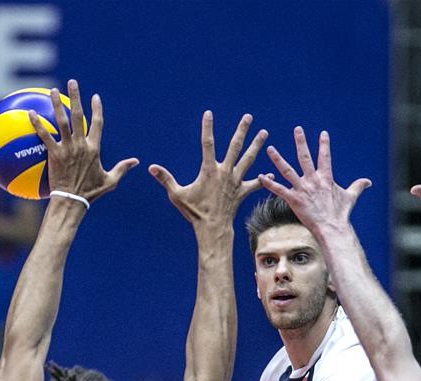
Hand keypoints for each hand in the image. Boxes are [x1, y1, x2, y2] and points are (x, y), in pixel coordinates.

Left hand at [29, 80, 137, 203]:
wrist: (73, 200)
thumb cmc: (91, 193)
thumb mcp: (110, 181)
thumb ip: (122, 168)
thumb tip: (136, 161)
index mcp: (95, 148)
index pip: (97, 123)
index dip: (96, 108)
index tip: (95, 96)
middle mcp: (81, 145)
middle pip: (78, 116)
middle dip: (76, 97)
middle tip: (72, 82)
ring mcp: (67, 148)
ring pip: (61, 121)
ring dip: (57, 104)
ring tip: (53, 91)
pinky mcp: (54, 154)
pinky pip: (44, 136)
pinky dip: (37, 124)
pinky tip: (30, 113)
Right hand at [149, 111, 267, 229]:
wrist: (213, 228)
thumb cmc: (194, 212)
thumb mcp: (177, 195)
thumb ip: (165, 179)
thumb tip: (150, 168)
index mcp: (209, 170)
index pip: (207, 143)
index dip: (207, 128)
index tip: (209, 113)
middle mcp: (225, 172)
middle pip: (235, 147)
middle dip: (242, 130)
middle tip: (248, 117)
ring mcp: (236, 181)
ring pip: (249, 159)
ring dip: (257, 145)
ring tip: (264, 133)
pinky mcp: (242, 192)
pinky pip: (255, 184)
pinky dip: (263, 179)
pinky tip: (270, 174)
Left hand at [258, 127, 371, 234]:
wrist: (332, 228)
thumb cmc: (341, 214)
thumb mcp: (350, 197)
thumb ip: (358, 186)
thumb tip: (368, 182)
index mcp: (326, 178)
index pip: (325, 157)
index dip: (324, 145)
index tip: (323, 133)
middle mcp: (313, 181)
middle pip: (305, 157)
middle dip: (301, 142)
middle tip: (298, 130)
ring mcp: (302, 190)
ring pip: (287, 171)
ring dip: (278, 159)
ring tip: (270, 149)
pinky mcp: (294, 200)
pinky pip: (279, 190)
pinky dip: (268, 183)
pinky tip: (260, 176)